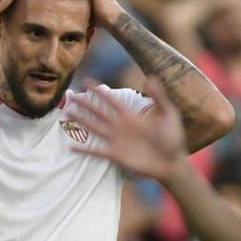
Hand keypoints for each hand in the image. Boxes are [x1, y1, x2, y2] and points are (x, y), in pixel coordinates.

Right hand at [66, 85, 188, 182]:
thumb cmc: (173, 138)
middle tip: (70, 96)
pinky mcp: (115, 155)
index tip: (86, 82)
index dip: (99, 91)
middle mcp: (120, 127)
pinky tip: (71, 146)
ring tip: (67, 114)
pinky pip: (96, 151)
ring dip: (81, 121)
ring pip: (94, 128)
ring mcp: (117, 141)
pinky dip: (84, 149)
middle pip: (98, 112)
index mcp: (131, 116)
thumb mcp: (169, 114)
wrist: (172, 163)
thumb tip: (150, 78)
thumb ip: (159, 97)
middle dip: (84, 104)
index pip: (111, 100)